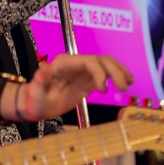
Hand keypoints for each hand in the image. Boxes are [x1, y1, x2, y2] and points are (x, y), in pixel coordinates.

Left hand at [5, 53, 132, 122]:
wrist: (36, 104)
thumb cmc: (35, 99)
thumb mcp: (36, 93)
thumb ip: (40, 80)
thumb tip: (44, 67)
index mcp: (64, 64)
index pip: (88, 61)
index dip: (99, 72)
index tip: (103, 89)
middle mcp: (75, 63)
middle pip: (100, 60)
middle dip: (114, 71)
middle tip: (123, 88)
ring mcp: (83, 70)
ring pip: (106, 64)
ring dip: (119, 71)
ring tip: (128, 85)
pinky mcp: (88, 79)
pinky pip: (106, 73)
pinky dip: (117, 76)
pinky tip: (126, 82)